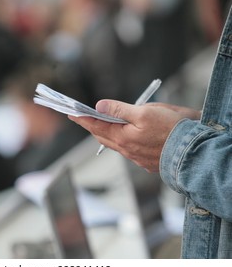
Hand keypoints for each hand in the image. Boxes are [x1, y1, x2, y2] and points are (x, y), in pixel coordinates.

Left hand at [69, 101, 199, 171]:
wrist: (195, 153)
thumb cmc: (172, 130)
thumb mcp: (145, 113)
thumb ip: (120, 110)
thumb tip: (99, 106)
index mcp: (123, 138)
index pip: (96, 126)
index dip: (82, 119)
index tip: (71, 113)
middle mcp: (127, 150)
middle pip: (103, 136)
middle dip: (92, 126)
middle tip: (83, 118)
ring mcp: (136, 157)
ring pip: (115, 144)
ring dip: (106, 134)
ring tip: (101, 125)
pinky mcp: (147, 161)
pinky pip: (128, 149)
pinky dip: (121, 140)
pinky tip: (124, 136)